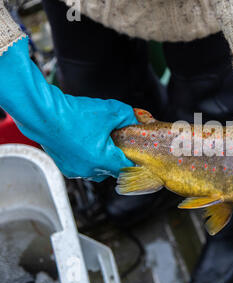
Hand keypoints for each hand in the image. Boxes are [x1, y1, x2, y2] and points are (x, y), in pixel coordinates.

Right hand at [0, 37, 137, 180]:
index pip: (125, 167)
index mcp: (102, 160)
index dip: (133, 159)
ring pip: (96, 170)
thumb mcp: (110, 111)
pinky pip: (82, 167)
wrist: (44, 114)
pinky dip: (87, 159)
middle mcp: (89, 170)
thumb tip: (137, 120)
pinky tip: (87, 144)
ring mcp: (75, 170)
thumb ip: (128, 116)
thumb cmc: (75, 114)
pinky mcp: (64, 167)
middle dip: (116, 159)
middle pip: (111, 170)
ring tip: (102, 144)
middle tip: (119, 146)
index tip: (137, 154)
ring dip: (101, 160)